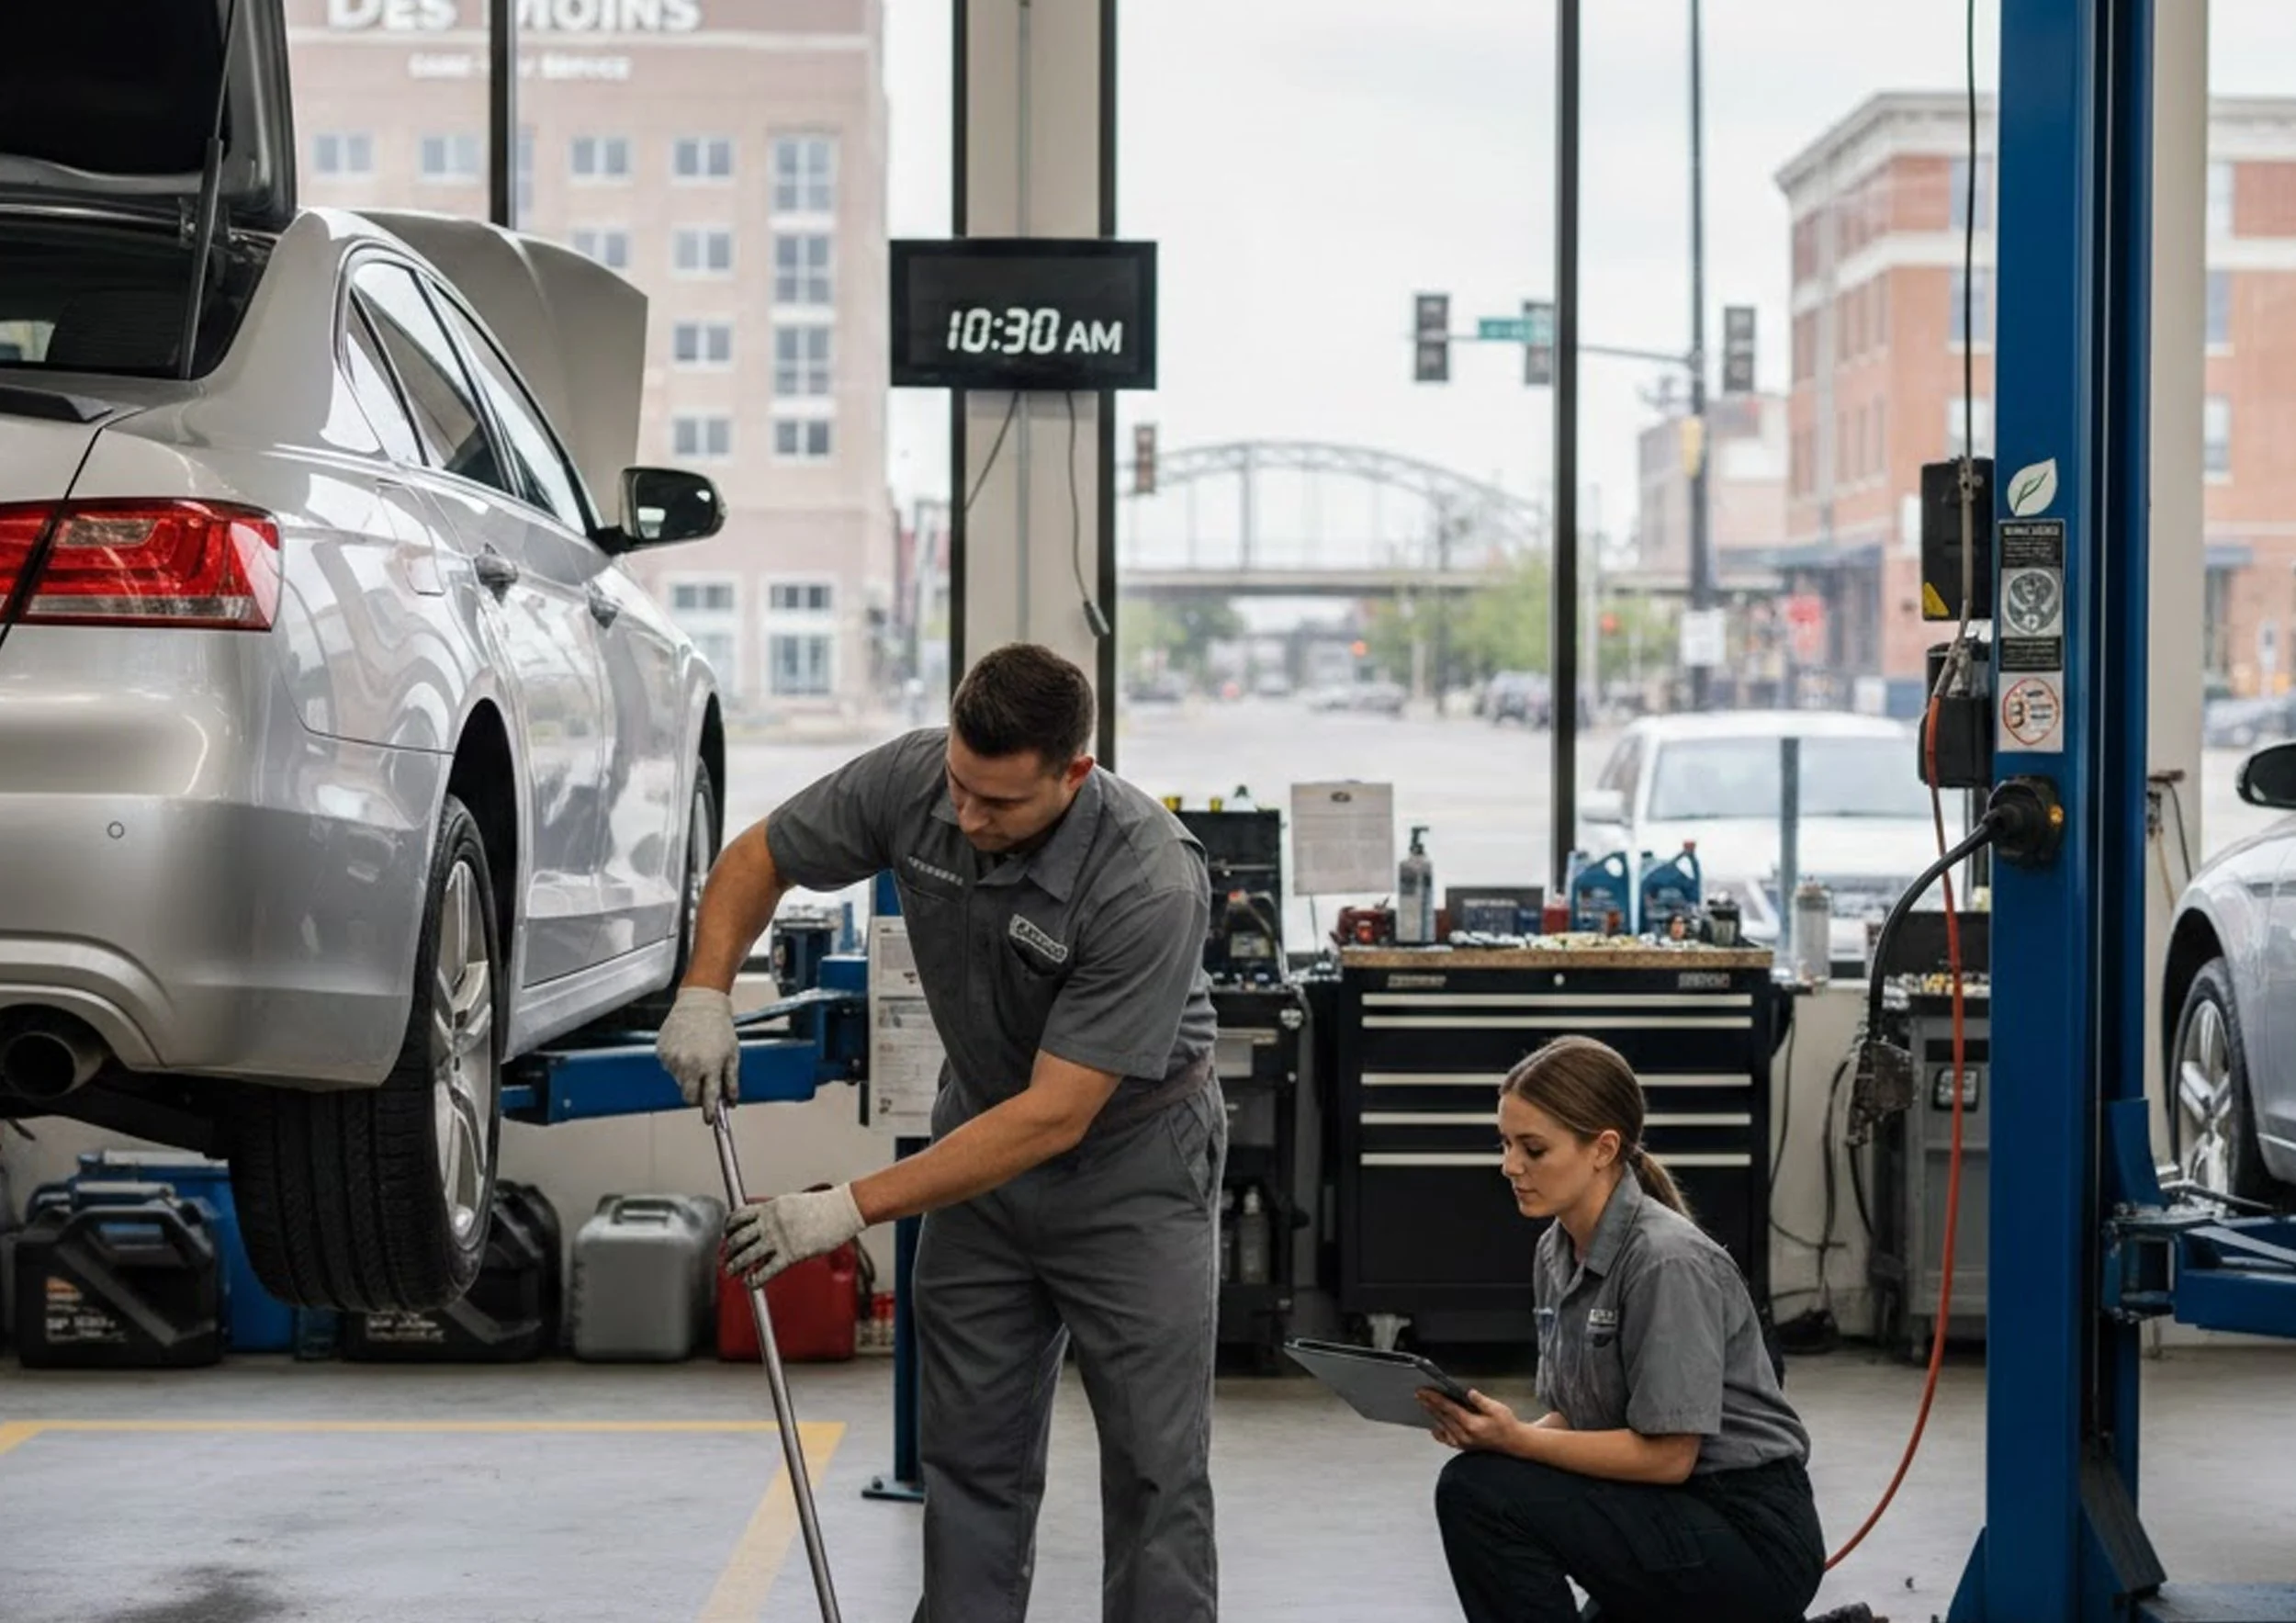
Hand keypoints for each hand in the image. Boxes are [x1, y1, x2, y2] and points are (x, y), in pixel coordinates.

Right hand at [656, 987, 738, 1116]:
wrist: (700, 1004)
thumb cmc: (719, 1027)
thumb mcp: (733, 1054)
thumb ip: (732, 1081)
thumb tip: (731, 1101)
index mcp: (710, 1065)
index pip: (708, 1098)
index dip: (709, 1112)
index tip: (709, 1120)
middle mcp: (690, 1064)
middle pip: (689, 1096)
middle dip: (696, 1097)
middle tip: (702, 1087)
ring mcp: (673, 1059)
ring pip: (679, 1081)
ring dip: (687, 1076)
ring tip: (696, 1055)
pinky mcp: (662, 1052)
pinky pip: (669, 1068)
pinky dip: (677, 1064)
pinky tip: (686, 1048)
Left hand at [723, 1186, 866, 1286]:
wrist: (844, 1210)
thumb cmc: (824, 1206)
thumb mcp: (792, 1203)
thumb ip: (776, 1213)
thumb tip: (764, 1224)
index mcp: (771, 1207)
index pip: (739, 1216)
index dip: (729, 1227)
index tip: (727, 1234)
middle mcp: (771, 1222)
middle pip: (739, 1238)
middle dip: (729, 1250)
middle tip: (726, 1257)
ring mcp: (780, 1238)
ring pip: (747, 1255)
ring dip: (735, 1265)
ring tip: (732, 1271)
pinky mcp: (792, 1254)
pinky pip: (766, 1270)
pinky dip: (755, 1279)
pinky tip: (751, 1282)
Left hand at [1419, 1388, 1522, 1452]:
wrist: (1513, 1443)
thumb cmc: (1506, 1425)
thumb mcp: (1497, 1409)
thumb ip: (1481, 1401)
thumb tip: (1469, 1393)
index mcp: (1472, 1424)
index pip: (1448, 1408)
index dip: (1435, 1398)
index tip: (1425, 1391)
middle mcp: (1464, 1435)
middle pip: (1442, 1416)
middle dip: (1429, 1404)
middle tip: (1419, 1394)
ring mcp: (1463, 1442)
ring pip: (1442, 1426)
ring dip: (1432, 1414)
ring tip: (1423, 1404)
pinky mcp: (1464, 1446)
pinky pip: (1447, 1439)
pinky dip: (1439, 1432)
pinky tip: (1434, 1427)